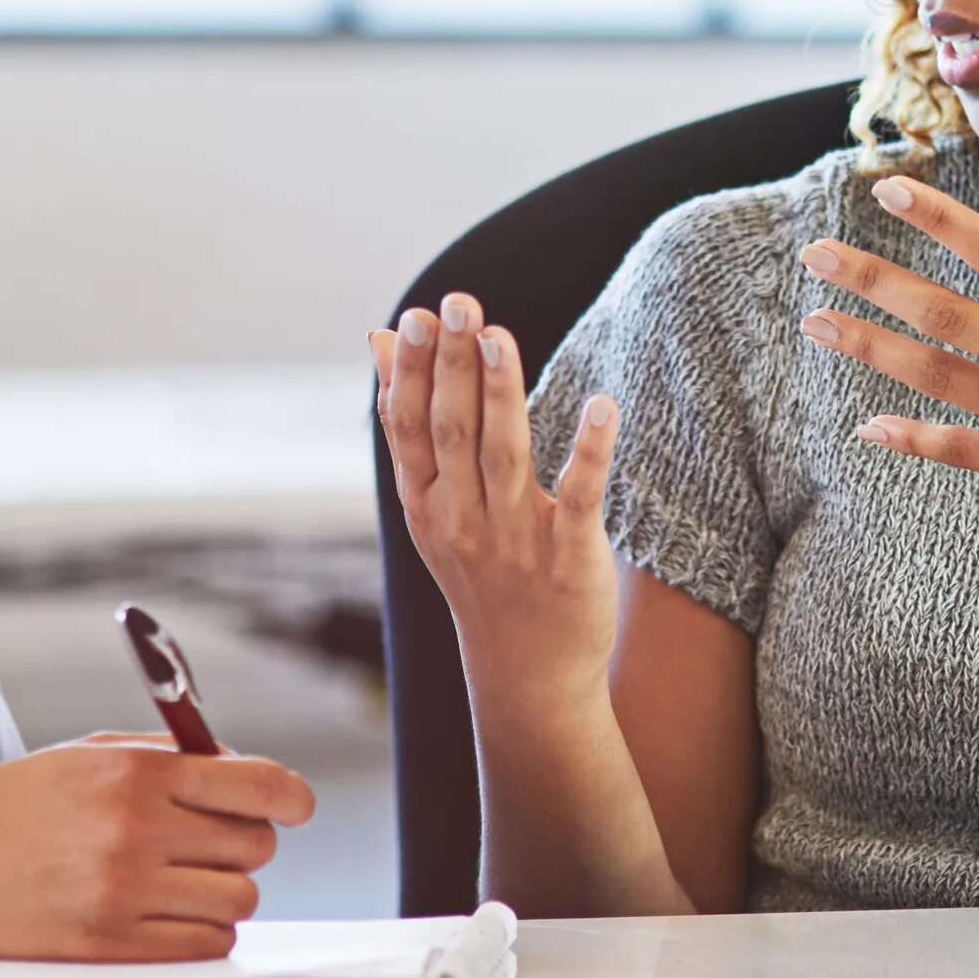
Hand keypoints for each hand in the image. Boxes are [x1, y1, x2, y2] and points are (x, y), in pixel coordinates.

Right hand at [0, 738, 315, 961]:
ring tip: (178, 884)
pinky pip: (204, 948)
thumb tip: (244, 774)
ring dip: (220, 893)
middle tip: (206, 845)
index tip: (295, 806)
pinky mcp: (109, 949)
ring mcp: (123, 894)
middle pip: (255, 846)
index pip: (257, 785)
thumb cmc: (10, 806)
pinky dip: (200, 934)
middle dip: (243, 843)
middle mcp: (136, 831)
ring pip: (238, 901)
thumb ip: (166, 757)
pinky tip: (167, 918)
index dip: (289, 797)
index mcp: (135, 773)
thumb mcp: (86, 755)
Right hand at [372, 295, 622, 718]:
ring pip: (503, 454)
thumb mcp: (431, 504)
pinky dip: (589, 451)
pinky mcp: (569, 557)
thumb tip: (376, 339)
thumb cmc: (481, 571)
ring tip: (498, 335)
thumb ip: (410, 422)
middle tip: (456, 303)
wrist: (528, 674)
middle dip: (451, 366)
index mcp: (426, 503)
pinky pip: (579, 496)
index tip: (412, 316)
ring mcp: (514, 539)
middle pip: (452, 431)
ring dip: (500, 393)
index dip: (408, 373)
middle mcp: (462, 518)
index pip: (409, 428)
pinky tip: (602, 405)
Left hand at [796, 160, 978, 584]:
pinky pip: (962, 451)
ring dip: (870, 348)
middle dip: (873, 280)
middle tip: (814, 254)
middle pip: (944, 311)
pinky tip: (867, 428)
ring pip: (936, 377)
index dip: (938, 220)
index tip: (886, 191)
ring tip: (815, 324)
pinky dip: (912, 440)